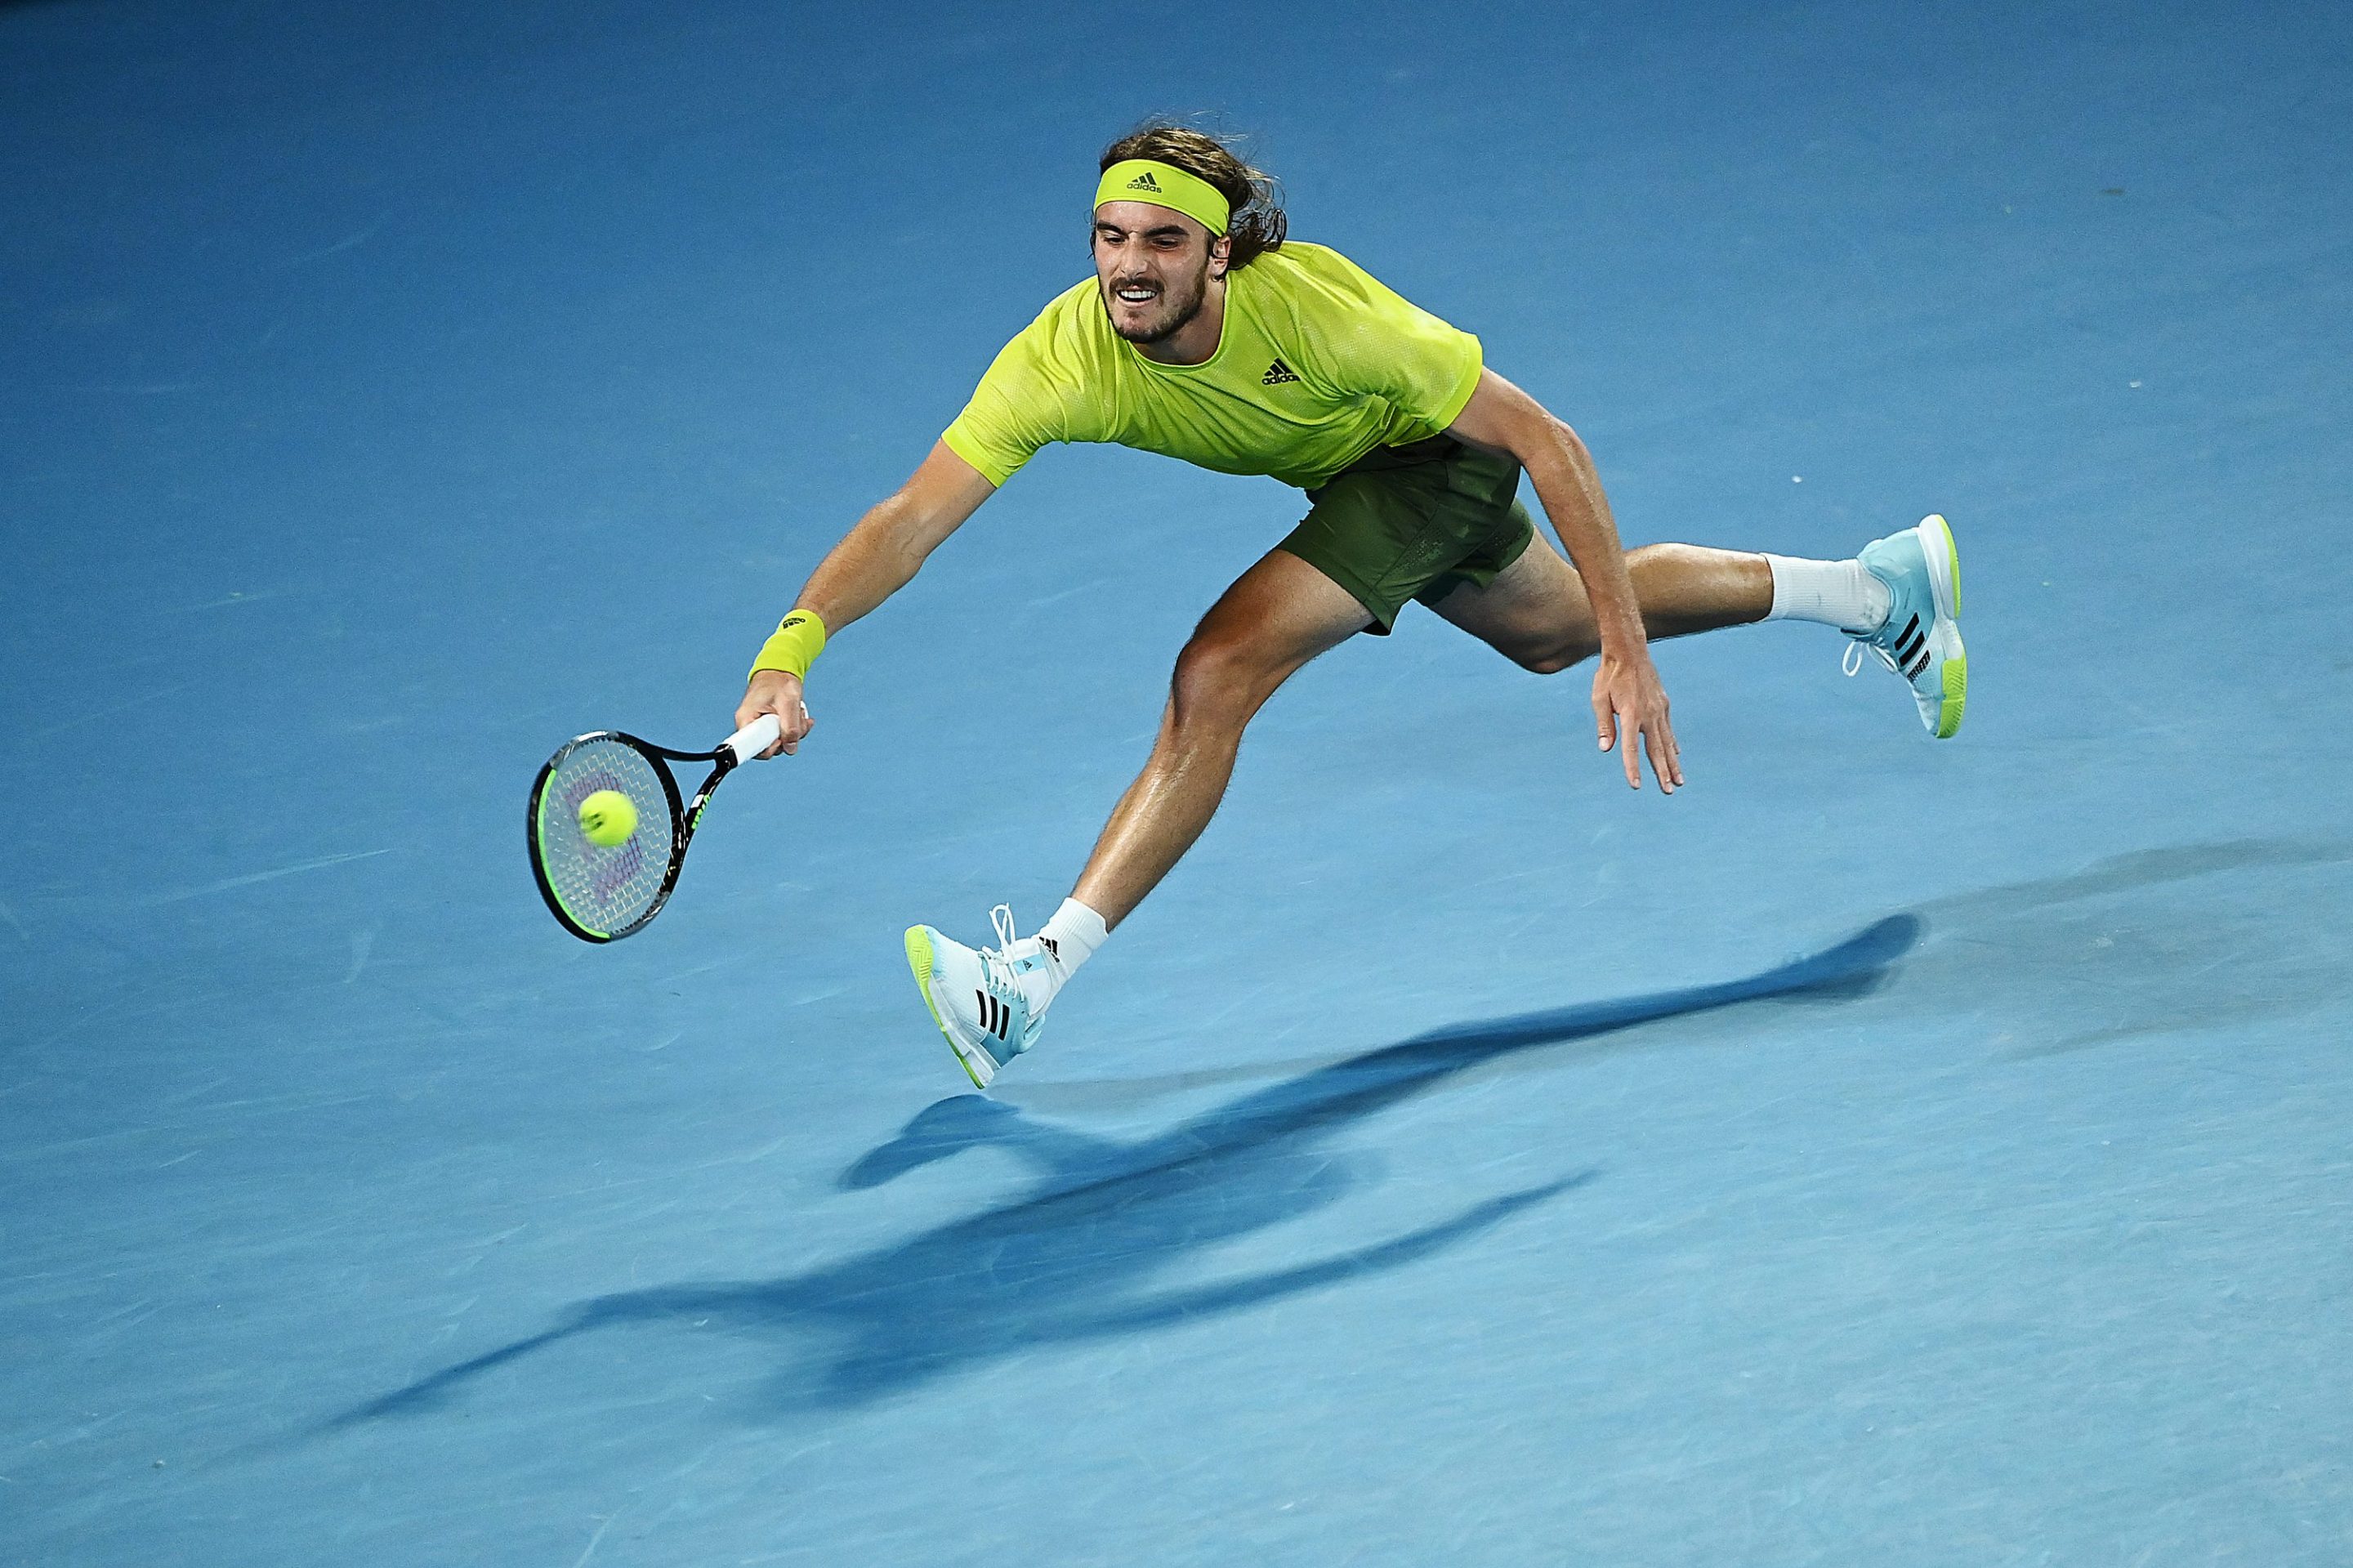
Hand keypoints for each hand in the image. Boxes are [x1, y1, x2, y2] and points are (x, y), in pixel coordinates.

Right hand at [736, 670, 812, 758]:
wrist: (780, 672)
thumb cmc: (779, 681)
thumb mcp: (788, 702)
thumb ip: (790, 727)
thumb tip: (790, 748)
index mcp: (746, 719)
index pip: (751, 748)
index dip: (769, 749)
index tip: (781, 740)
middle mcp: (750, 725)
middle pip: (768, 747)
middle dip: (788, 738)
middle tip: (797, 722)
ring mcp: (759, 726)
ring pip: (779, 742)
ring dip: (794, 732)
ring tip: (798, 714)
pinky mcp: (768, 726)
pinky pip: (782, 735)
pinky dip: (795, 729)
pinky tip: (800, 717)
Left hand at [1592, 643, 1681, 792]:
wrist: (1629, 650)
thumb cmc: (1609, 675)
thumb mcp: (1599, 699)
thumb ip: (1604, 725)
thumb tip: (1606, 749)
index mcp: (1630, 714)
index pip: (1631, 748)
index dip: (1632, 768)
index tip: (1636, 785)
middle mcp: (1648, 714)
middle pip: (1656, 750)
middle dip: (1662, 772)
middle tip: (1669, 791)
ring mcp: (1659, 709)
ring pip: (1667, 742)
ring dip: (1673, 763)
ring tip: (1679, 781)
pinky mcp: (1663, 704)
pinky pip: (1669, 729)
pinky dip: (1672, 744)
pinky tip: (1676, 754)